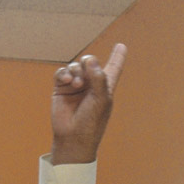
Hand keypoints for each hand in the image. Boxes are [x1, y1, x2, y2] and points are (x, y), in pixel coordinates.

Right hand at [50, 43, 126, 164]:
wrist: (73, 137)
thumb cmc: (91, 121)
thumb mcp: (101, 99)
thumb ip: (98, 78)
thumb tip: (90, 59)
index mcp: (105, 87)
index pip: (113, 68)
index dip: (118, 57)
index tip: (121, 46)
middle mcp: (91, 85)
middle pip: (90, 62)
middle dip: (88, 63)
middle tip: (86, 73)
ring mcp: (75, 86)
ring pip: (75, 66)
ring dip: (76, 71)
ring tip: (76, 83)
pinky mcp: (61, 88)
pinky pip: (62, 73)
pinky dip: (64, 73)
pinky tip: (67, 80)